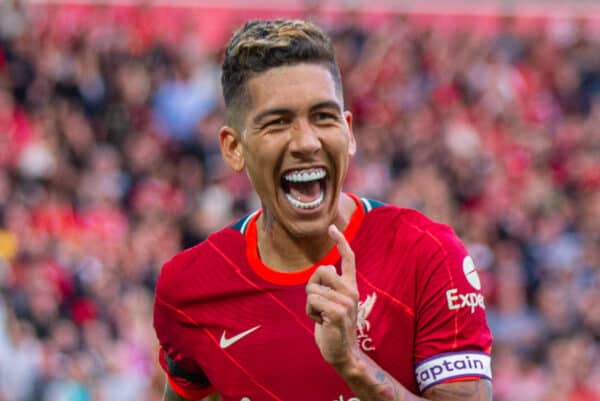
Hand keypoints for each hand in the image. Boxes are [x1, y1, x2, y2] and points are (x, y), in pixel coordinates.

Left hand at [306, 224, 359, 368]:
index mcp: (350, 286)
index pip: (348, 258)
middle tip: (318, 305)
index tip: (332, 227)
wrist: (342, 353)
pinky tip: (321, 323)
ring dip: (310, 304)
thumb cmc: (332, 327)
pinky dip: (310, 312)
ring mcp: (346, 302)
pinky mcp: (338, 313)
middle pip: (321, 270)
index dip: (340, 241)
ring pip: (312, 288)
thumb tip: (327, 268)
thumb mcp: (332, 302)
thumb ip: (329, 286)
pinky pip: (312, 301)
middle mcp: (351, 291)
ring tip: (322, 317)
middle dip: (311, 286)